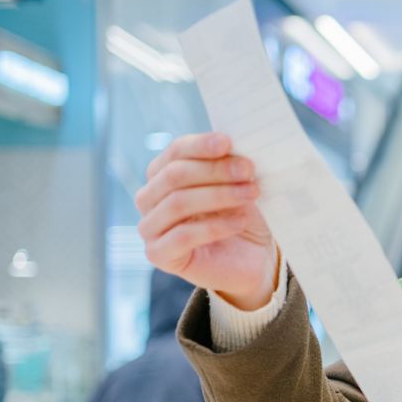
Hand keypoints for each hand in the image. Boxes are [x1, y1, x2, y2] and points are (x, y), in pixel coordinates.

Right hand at [136, 132, 277, 309]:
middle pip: (175, 176)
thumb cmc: (241, 217)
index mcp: (163, 175)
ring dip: (219, 195)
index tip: (228, 142)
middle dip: (215, 170)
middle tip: (248, 170)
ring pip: (178, 203)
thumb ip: (228, 165)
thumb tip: (232, 146)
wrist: (252, 259)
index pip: (175, 152)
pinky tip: (240, 220)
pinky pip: (183, 235)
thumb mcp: (237, 186)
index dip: (201, 145)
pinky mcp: (159, 255)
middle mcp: (149, 199)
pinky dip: (216, 225)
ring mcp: (149, 229)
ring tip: (251, 193)